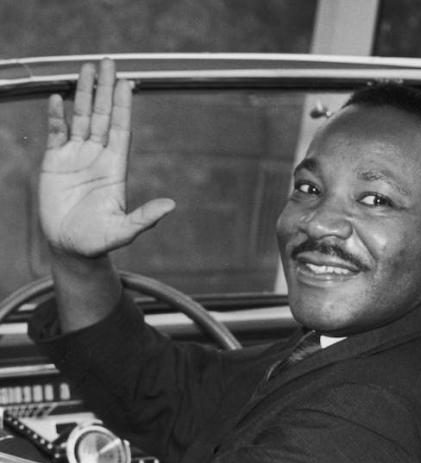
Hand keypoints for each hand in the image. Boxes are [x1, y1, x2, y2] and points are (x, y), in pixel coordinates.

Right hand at [40, 58, 173, 259]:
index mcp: (115, 168)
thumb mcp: (124, 230)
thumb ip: (145, 218)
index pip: (121, 129)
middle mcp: (97, 157)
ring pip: (80, 118)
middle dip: (105, 89)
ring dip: (83, 94)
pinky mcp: (54, 163)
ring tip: (86, 69)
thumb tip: (171, 206)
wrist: (71, 248)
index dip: (123, 106)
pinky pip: (56, 133)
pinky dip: (56, 116)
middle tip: (108, 62)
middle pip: (102, 116)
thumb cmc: (99, 242)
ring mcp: (75, 157)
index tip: (128, 82)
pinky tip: (58, 98)